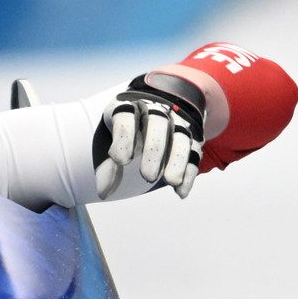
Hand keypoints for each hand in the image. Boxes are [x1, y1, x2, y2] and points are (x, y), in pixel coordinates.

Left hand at [95, 72, 206, 198]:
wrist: (149, 113)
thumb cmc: (123, 132)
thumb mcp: (108, 142)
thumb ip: (106, 165)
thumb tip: (103, 192)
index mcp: (127, 106)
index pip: (126, 115)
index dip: (124, 137)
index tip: (120, 160)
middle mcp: (154, 110)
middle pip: (158, 122)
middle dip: (154, 150)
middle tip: (148, 176)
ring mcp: (175, 122)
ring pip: (181, 136)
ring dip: (177, 160)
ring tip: (171, 182)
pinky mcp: (190, 137)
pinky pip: (194, 152)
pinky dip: (189, 172)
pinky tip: (181, 191)